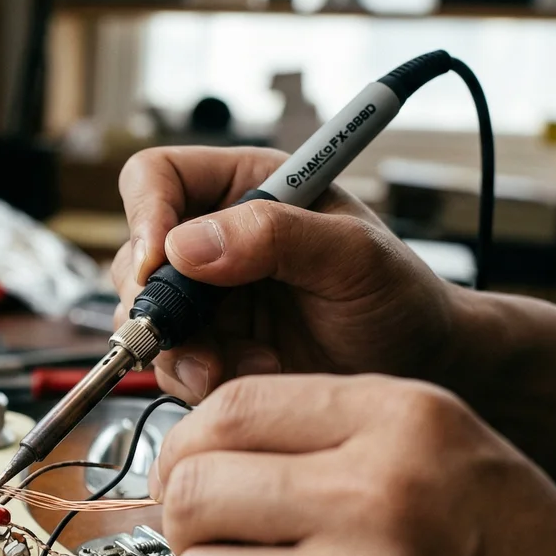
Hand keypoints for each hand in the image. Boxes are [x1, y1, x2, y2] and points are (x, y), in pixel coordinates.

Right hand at [112, 146, 462, 402]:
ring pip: (144, 317)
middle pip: (136, 254)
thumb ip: (276, 236)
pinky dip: (198, 379)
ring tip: (246, 366)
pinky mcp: (210, 348)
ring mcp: (208, 298)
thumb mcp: (353, 256)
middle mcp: (216, 237)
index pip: (158, 177)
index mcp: (247, 186)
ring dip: (182, 349)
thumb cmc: (400, 299)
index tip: (159, 262)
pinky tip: (251, 378)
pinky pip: (169, 362)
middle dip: (157, 302)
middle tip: (191, 335)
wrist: (420, 370)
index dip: (146, 215)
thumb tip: (185, 245)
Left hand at [150, 373, 555, 555]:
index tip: (188, 472)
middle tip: (220, 540)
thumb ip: (329, 433)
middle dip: (189, 522)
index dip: (188, 446)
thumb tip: (194, 448)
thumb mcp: (449, 447)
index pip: (229, 410)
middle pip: (193, 491)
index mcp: (403, 422)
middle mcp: (375, 498)